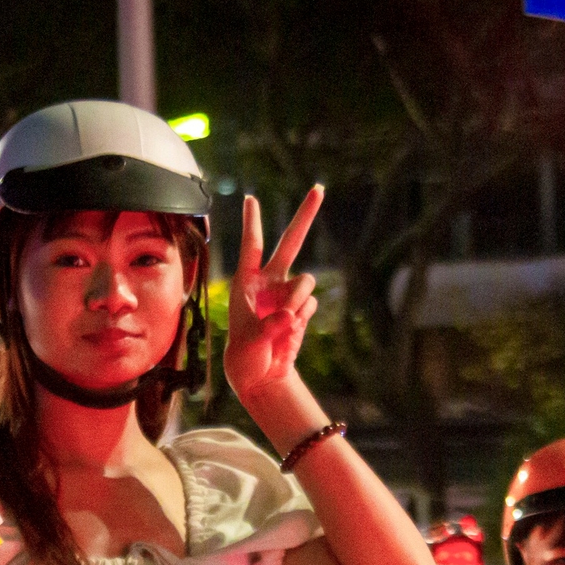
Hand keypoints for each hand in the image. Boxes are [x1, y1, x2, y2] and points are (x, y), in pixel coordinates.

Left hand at [222, 188, 321, 405]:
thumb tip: (291, 316)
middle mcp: (270, 282)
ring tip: (284, 323)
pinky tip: (290, 331)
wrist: (261, 375)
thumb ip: (270, 327)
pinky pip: (310, 304)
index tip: (250, 198)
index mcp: (247, 283)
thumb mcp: (250, 343)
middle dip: (305, 216)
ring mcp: (288, 294)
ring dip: (298, 301)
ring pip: (306, 282)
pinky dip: (303, 317)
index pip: (251, 246)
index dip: (252, 222)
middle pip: (291, 242)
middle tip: (319, 188)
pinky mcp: (303, 308)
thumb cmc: (245, 357)